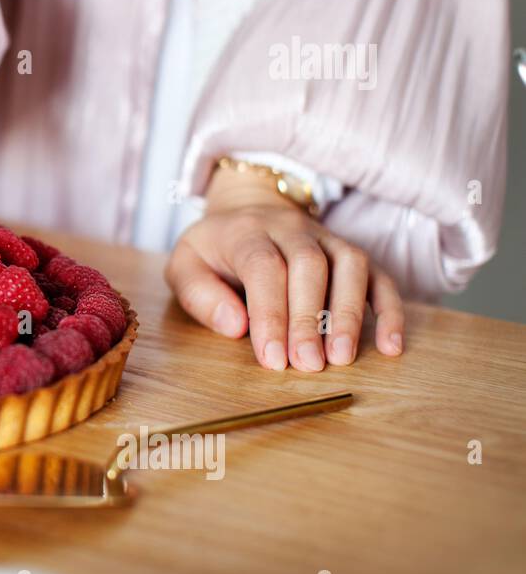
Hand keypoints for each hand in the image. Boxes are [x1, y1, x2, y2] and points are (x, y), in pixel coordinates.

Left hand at [165, 165, 404, 370]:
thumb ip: (199, 295)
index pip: (263, 267)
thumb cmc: (213, 250)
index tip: (272, 358)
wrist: (246, 208)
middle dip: (309, 319)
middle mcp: (290, 228)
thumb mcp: (184, 265)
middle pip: (309, 265)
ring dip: (350, 314)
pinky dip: (389, 310)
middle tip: (307, 365)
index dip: (270, 313)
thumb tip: (235, 326)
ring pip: (350, 265)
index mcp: (245, 231)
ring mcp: (326, 237)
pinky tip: (390, 346)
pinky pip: (379, 275)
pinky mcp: (351, 252)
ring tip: (342, 358)